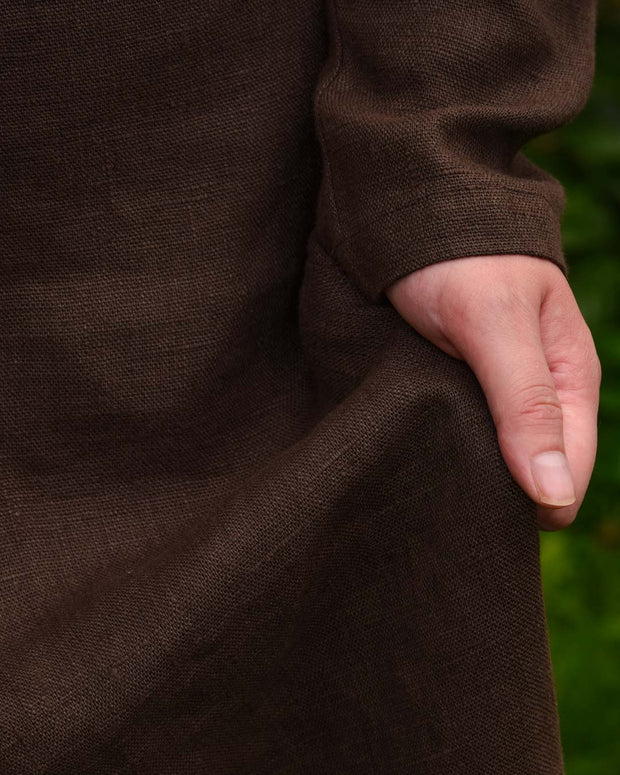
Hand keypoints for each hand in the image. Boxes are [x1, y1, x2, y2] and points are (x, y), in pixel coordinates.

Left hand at [385, 255, 600, 530]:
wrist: (416, 209)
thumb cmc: (459, 258)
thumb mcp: (495, 324)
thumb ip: (526, 402)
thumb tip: (553, 495)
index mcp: (569, 382)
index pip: (566, 478)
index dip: (529, 505)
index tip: (480, 512)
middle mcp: (540, 394)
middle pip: (533, 475)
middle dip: (499, 495)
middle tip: (448, 496)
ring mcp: (500, 391)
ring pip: (497, 460)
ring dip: (470, 474)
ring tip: (431, 477)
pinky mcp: (464, 384)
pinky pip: (467, 435)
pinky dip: (448, 448)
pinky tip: (424, 452)